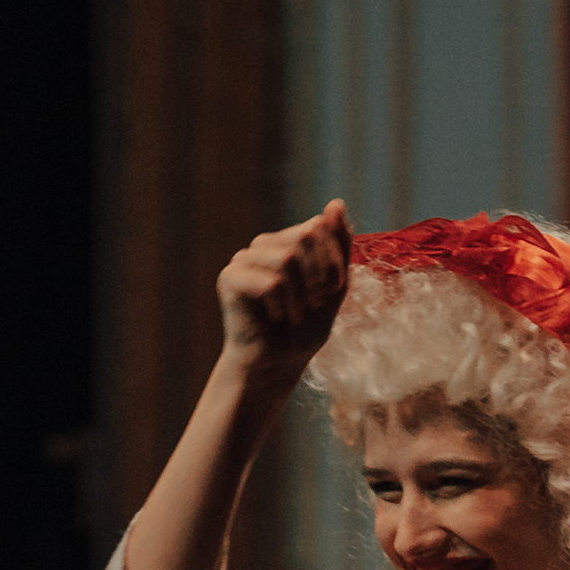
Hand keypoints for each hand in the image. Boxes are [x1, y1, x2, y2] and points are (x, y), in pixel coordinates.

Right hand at [216, 198, 350, 380]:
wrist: (275, 366)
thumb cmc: (303, 331)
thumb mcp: (334, 287)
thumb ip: (339, 246)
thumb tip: (336, 202)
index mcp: (287, 241)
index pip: (319, 227)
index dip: (333, 261)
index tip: (330, 292)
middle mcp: (264, 244)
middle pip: (305, 236)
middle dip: (318, 276)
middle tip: (311, 305)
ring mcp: (244, 258)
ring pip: (288, 258)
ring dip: (300, 295)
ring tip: (294, 315)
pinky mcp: (230, 277)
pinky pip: (270, 281)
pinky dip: (281, 306)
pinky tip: (276, 318)